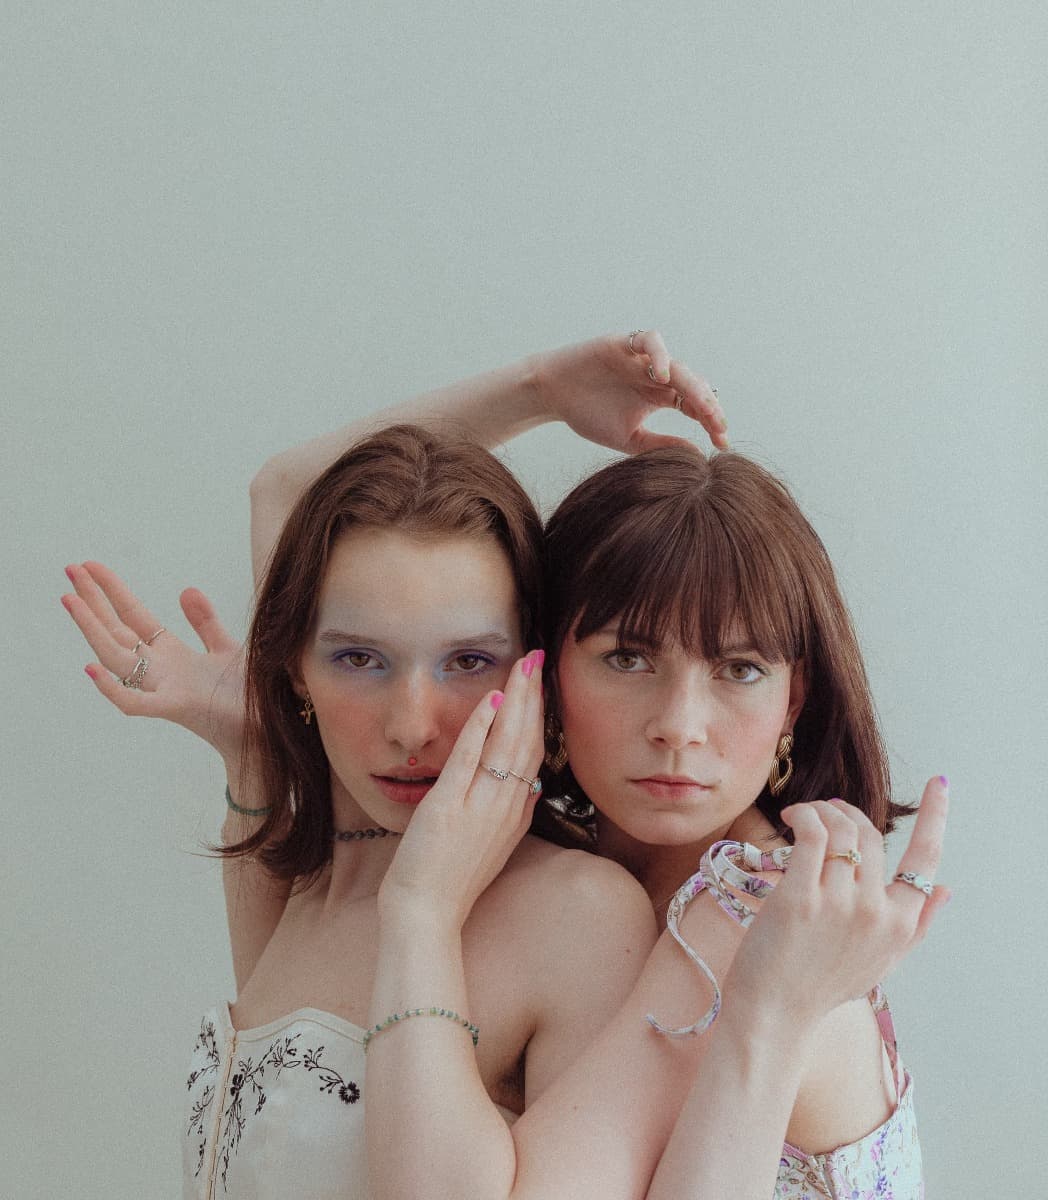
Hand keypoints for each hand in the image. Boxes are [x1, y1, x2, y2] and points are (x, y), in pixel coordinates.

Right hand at [61, 561, 245, 760]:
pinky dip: (112, 689)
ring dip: (91, 629)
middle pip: (116, 630)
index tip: (90, 565)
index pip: (133, 616)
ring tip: (70, 600)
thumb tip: (186, 589)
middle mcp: (159, 670)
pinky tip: (92, 668)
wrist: (267, 732)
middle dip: (93, 601)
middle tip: (69, 569)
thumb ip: (205, 623)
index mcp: (171, 654)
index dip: (113, 591)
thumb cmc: (247, 697)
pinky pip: (135, 703)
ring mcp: (163, 689)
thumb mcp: (226, 649)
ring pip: (116, 658)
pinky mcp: (177, 708)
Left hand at [377, 649, 545, 931]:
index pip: (535, 752)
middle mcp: (506, 807)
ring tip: (522, 666)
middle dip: (534, 696)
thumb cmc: (452, 881)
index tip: (540, 683)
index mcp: (516, 814)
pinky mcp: (449, 808)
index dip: (540, 714)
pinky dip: (481, 727)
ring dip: (516, 700)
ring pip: (507, 744)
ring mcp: (480, 808)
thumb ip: (513, 813)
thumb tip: (532, 786)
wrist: (427, 916)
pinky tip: (489, 699)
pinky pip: (470, 759)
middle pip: (528, 740)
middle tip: (537, 658)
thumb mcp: (494, 846)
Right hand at [532, 331, 727, 453]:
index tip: (722, 445)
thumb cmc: (587, 414)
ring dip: (693, 384)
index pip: (695, 406)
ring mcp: (641, 358)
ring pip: (678, 365)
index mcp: (660, 396)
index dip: (711, 422)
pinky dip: (660, 355)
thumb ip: (660, 445)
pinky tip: (662, 377)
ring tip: (702, 406)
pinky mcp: (622, 344)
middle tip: (719, 427)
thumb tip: (696, 455)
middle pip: (694, 386)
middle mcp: (655, 374)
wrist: (551, 395)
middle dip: (709, 407)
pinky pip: (649, 341)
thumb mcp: (629, 439)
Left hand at [724, 777, 949, 1024]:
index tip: (939, 785)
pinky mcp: (799, 897)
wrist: (777, 1013)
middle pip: (870, 835)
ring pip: (841, 829)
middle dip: (847, 813)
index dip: (936, 816)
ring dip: (821, 811)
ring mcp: (838, 903)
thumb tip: (948, 890)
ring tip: (803, 817)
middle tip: (826, 812)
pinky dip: (803, 817)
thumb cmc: (824, 986)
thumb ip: (917, 924)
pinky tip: (791, 818)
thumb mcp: (883, 960)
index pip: (926, 859)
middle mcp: (874, 910)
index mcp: (899, 923)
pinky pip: (811, 835)